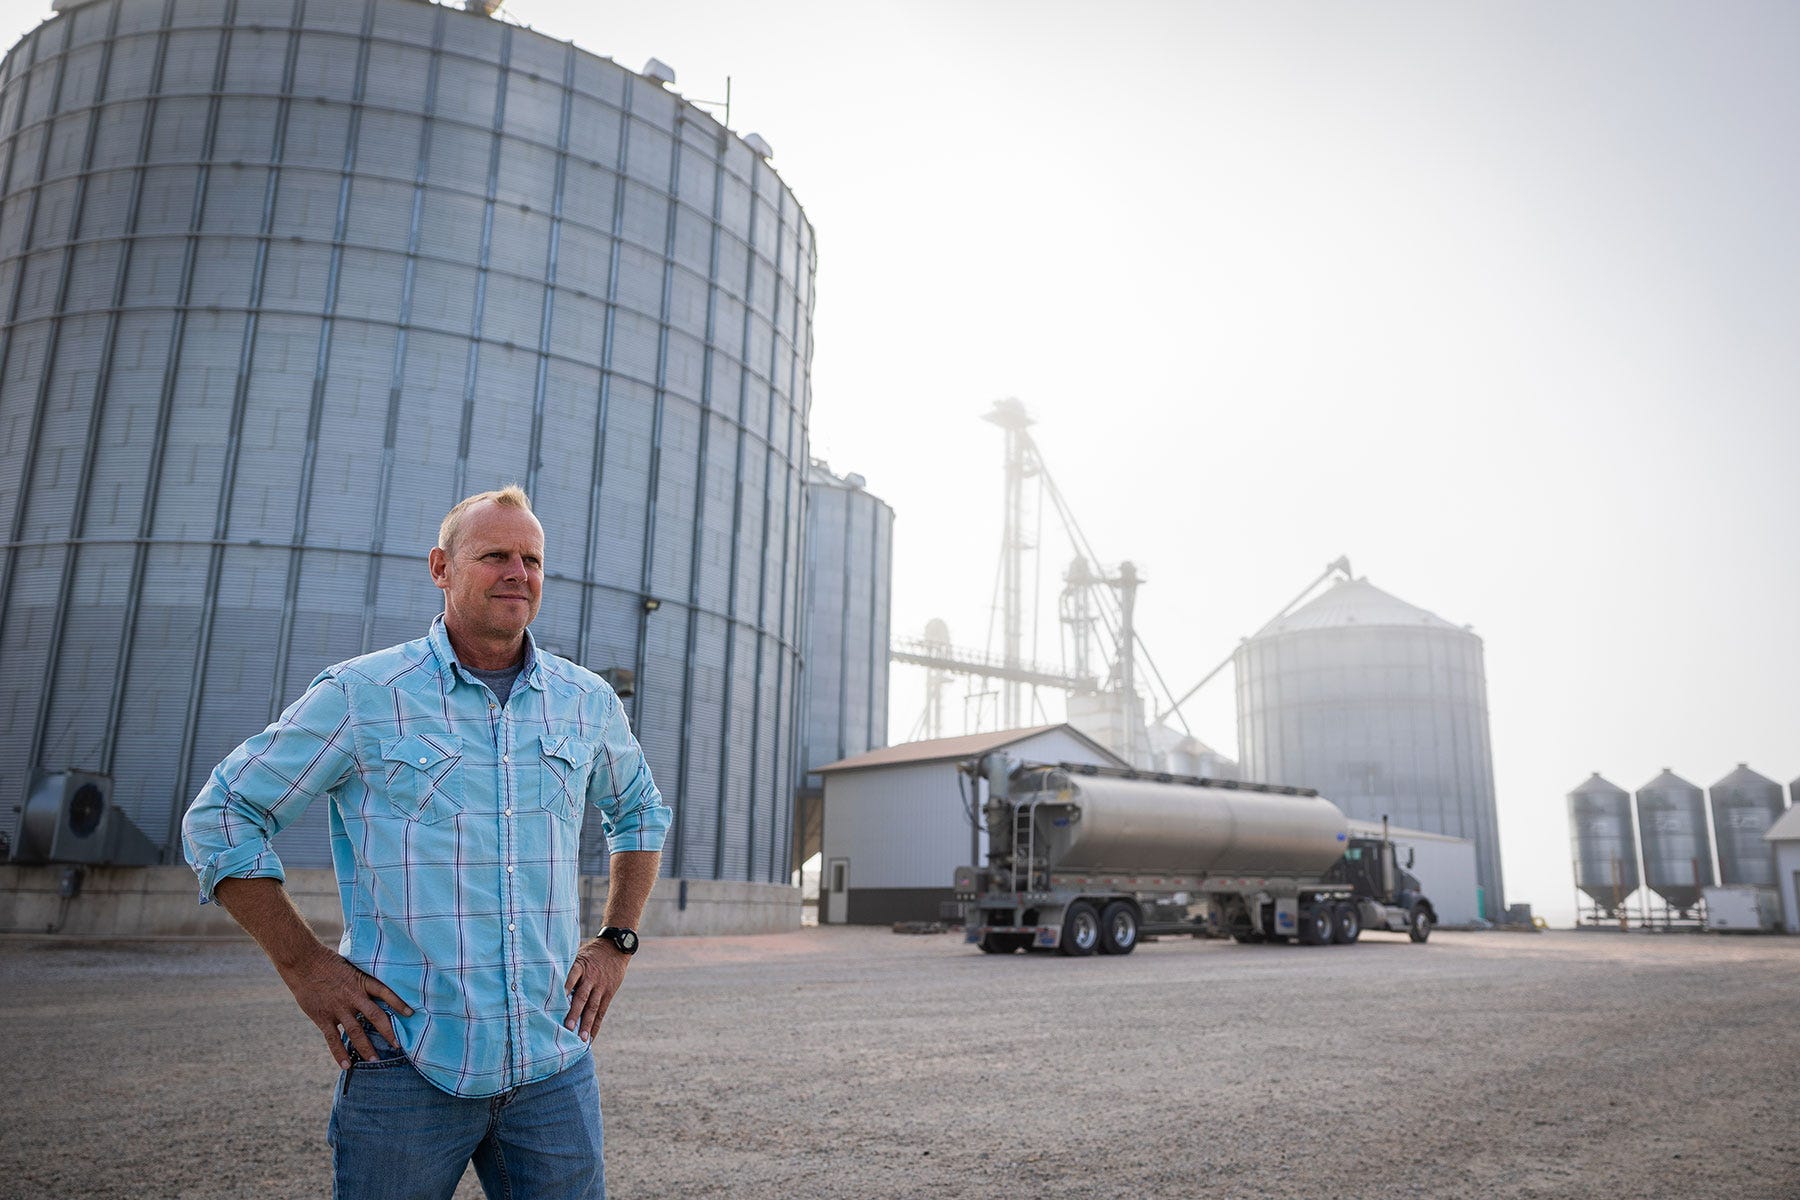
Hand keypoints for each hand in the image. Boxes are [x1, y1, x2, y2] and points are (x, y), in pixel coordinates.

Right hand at [277, 947, 414, 1069]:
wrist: (304, 963)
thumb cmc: (328, 963)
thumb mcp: (351, 967)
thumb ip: (362, 981)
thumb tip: (375, 990)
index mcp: (361, 982)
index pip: (385, 992)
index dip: (398, 1003)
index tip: (410, 1013)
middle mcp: (353, 996)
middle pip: (375, 1016)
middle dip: (388, 1032)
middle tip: (398, 1045)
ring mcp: (338, 1008)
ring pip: (356, 1031)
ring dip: (366, 1047)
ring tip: (374, 1060)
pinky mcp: (323, 1017)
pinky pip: (333, 1038)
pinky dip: (340, 1053)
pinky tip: (347, 1065)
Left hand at [562, 938, 628, 1042]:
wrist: (616, 947)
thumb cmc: (590, 953)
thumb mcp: (578, 954)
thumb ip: (565, 968)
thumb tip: (543, 981)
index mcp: (580, 966)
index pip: (571, 977)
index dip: (564, 988)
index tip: (554, 1002)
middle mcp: (591, 978)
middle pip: (582, 996)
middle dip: (575, 1013)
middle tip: (568, 1027)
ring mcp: (601, 986)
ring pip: (593, 1007)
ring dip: (587, 1024)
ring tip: (581, 1039)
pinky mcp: (609, 993)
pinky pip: (602, 1012)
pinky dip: (596, 1026)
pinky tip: (591, 1038)